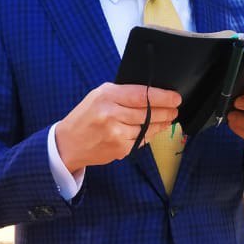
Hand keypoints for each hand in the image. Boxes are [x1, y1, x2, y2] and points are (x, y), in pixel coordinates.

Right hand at [55, 82, 179, 174]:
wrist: (68, 144)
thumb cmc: (85, 117)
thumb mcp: (98, 96)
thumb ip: (122, 93)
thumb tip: (151, 95)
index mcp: (106, 97)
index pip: (141, 95)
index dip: (162, 97)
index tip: (175, 97)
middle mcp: (111, 114)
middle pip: (148, 112)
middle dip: (166, 111)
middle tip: (175, 110)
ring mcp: (116, 134)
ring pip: (147, 128)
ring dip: (160, 125)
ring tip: (167, 120)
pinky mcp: (120, 149)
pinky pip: (141, 140)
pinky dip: (148, 135)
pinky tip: (151, 131)